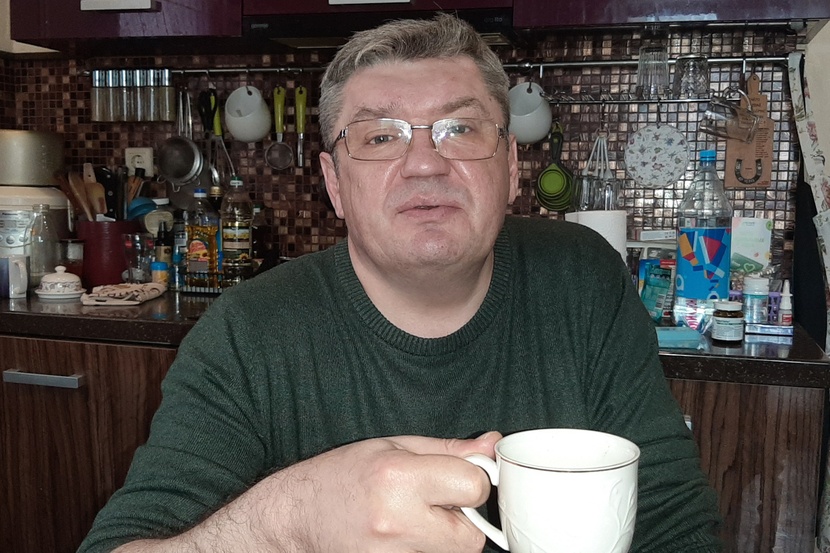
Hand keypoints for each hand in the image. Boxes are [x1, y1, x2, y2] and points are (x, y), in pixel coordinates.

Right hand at [263, 431, 501, 552]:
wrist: (294, 518)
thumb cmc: (340, 477)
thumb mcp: (392, 446)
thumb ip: (448, 449)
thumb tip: (492, 445)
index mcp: (399, 479)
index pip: (473, 486)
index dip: (470, 482)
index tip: (455, 480)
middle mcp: (395, 523)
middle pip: (471, 538)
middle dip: (460, 522)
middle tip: (430, 508)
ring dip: (441, 542)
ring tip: (408, 523)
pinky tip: (398, 540)